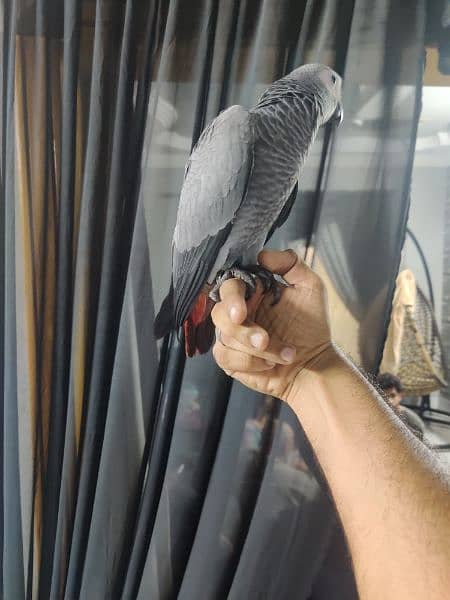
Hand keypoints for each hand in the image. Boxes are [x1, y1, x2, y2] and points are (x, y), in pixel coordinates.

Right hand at [211, 249, 332, 402]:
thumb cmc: (312, 326)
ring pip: (225, 337)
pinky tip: (270, 365)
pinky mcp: (231, 358)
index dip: (231, 298)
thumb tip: (263, 255)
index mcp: (253, 292)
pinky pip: (224, 357)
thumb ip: (290, 264)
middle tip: (263, 340)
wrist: (315, 363)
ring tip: (284, 354)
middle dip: (241, 330)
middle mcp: (239, 311)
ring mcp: (233, 335)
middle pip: (219, 313)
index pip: (230, 286)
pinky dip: (249, 363)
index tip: (241, 313)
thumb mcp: (310, 287)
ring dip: (256, 350)